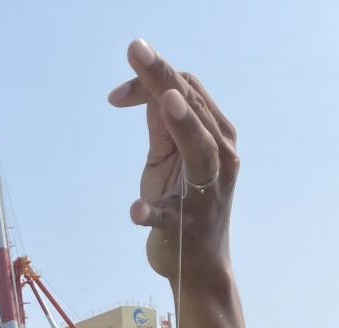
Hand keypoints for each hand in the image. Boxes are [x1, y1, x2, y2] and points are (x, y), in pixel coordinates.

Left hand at [109, 38, 238, 287]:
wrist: (199, 269)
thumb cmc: (181, 207)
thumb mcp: (168, 161)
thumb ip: (163, 128)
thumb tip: (151, 89)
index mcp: (216, 137)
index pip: (188, 91)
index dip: (155, 78)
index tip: (118, 94)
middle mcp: (220, 158)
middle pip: (193, 106)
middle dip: (162, 77)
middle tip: (134, 48)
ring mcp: (206, 193)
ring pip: (200, 149)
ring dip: (183, 126)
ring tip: (166, 103)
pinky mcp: (185, 228)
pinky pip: (169, 216)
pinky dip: (150, 212)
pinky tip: (136, 211)